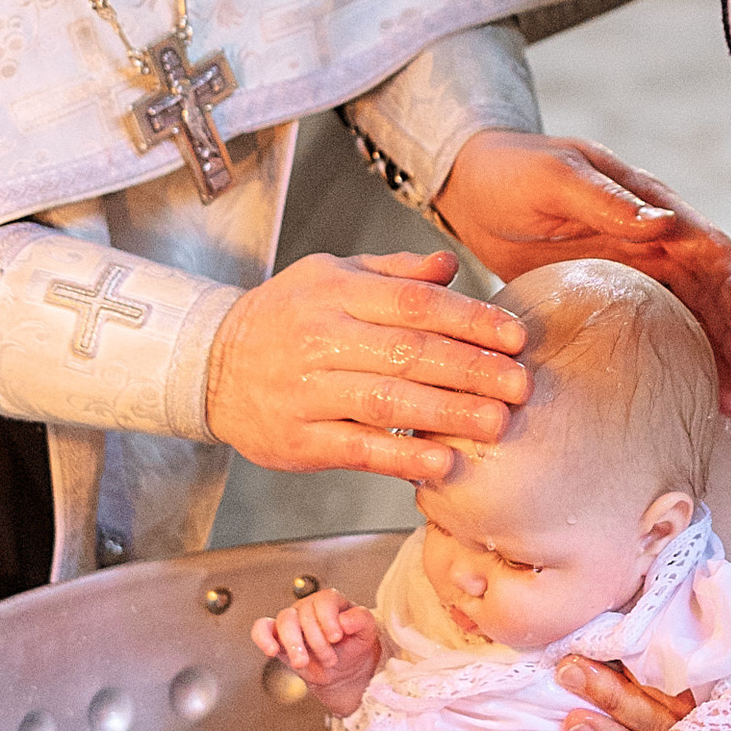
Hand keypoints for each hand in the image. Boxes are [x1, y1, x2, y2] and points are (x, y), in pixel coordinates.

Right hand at [205, 251, 528, 481]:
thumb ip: (393, 273)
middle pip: (409, 353)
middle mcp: (321, 338)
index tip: (515, 337)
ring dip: (447, 415)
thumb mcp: (330, 277)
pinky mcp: (296, 439)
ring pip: (387, 402)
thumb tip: (448, 267)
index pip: (415, 304)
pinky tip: (442, 463)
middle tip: (521, 385)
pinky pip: (356, 449)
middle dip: (473, 370)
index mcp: (336, 292)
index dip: (470, 320)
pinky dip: (401, 458)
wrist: (209, 365)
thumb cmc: (284, 319)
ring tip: (497, 424)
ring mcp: (306, 391)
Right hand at [251, 587, 380, 716]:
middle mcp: (309, 608)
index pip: (324, 600)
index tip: (336, 638)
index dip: (328, 619)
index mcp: (331, 602)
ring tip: (303, 662)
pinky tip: (271, 650)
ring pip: (284, 619)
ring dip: (293, 643)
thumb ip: (362, 620)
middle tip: (330, 659)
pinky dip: (262, 637)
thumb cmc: (354, 647)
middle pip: (305, 613)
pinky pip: (262, 629)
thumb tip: (345, 620)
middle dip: (318, 641)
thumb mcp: (367, 634)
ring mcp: (292, 621)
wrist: (344, 673)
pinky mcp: (277, 637)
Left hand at [436, 131, 730, 411]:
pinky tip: (685, 393)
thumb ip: (608, 200)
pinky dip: (674, 360)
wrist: (472, 187)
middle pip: (710, 289)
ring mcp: (634, 269)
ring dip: (714, 354)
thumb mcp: (556, 178)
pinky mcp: (609, 296)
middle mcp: (653, 238)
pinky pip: (652, 329)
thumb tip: (666, 222)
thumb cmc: (513, 171)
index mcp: (649, 203)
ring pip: (690, 315)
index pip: (707, 248)